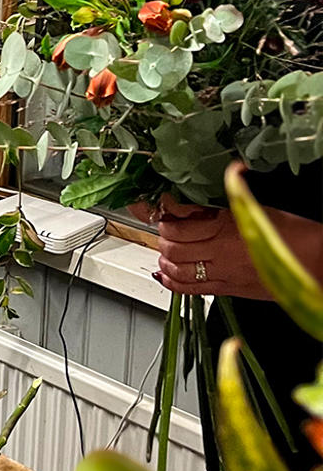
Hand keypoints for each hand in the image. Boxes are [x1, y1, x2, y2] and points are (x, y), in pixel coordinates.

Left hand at [154, 194, 322, 299]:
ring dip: (165, 259)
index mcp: (226, 228)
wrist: (316, 261)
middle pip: (173, 247)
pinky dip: (171, 282)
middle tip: (167, 230)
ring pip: (177, 270)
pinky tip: (165, 274)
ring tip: (167, 250)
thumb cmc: (293, 233)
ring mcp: (222, 274)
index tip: (167, 211)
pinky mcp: (228, 290)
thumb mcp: (254, 210)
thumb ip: (226, 203)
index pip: (179, 225)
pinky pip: (190, 290)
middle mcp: (220, 252)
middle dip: (163, 237)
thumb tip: (219, 180)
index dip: (167, 217)